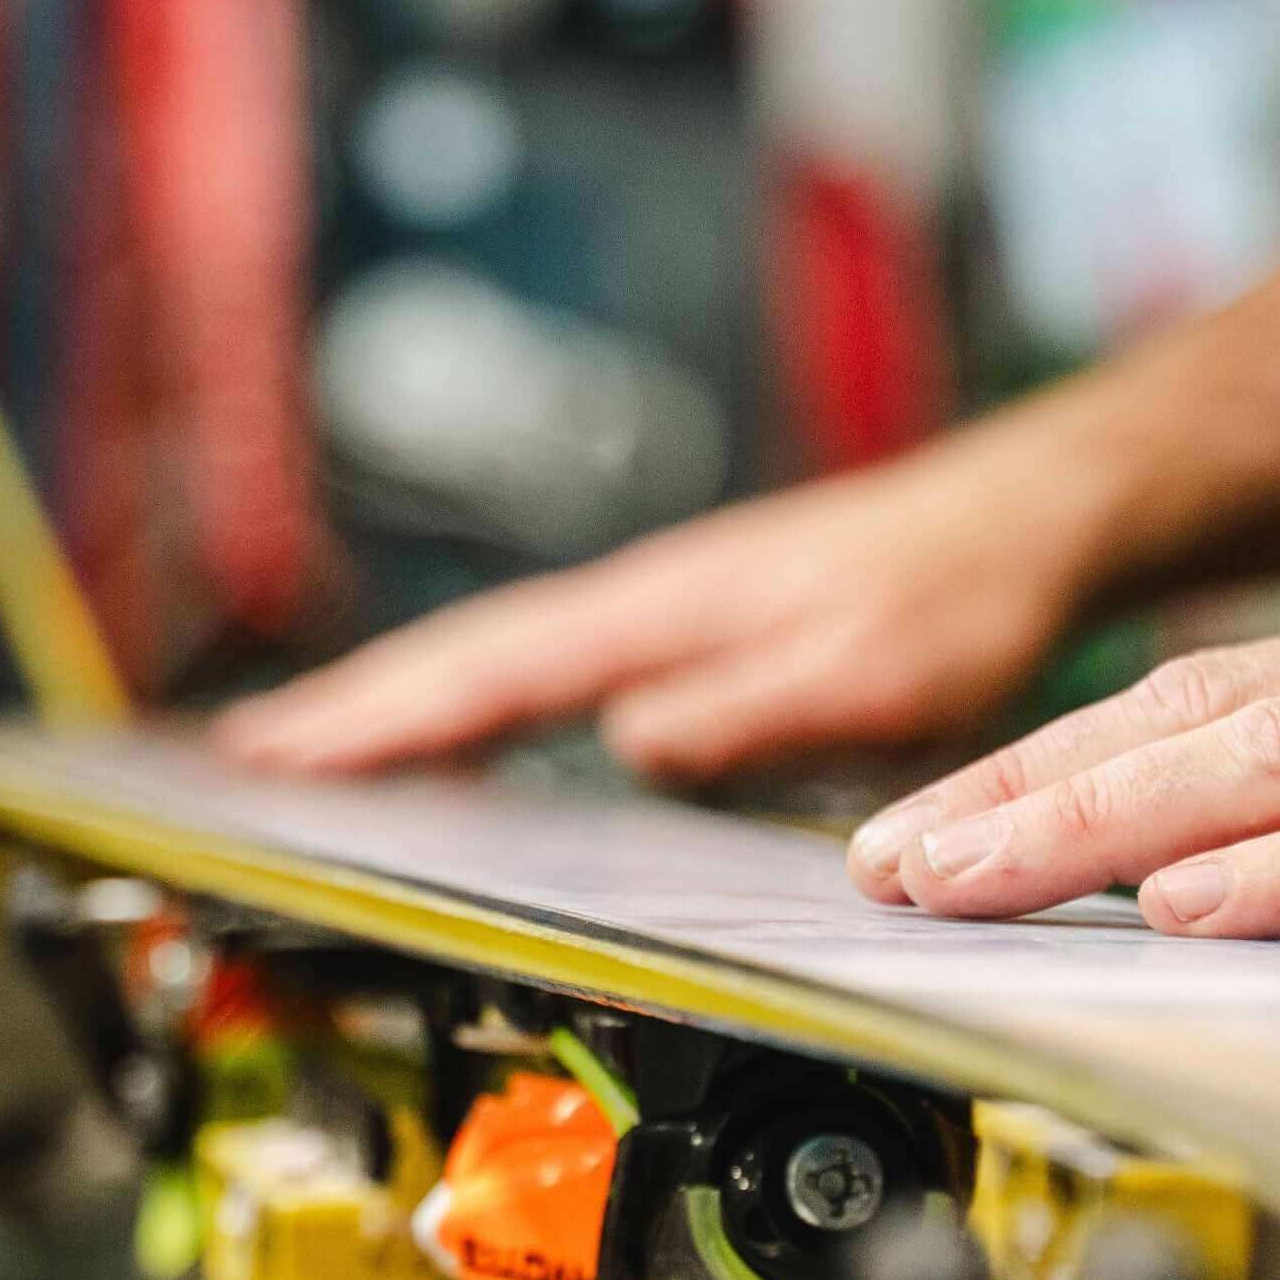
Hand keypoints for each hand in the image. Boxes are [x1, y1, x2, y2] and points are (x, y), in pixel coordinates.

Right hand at [215, 437, 1103, 782]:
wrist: (1042, 517)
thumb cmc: (966, 591)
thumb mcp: (872, 674)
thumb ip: (748, 710)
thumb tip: (626, 741)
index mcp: (664, 610)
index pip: (487, 671)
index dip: (376, 720)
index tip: (272, 758)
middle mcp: (650, 602)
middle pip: (466, 660)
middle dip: (349, 711)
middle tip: (238, 762)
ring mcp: (674, 611)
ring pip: (504, 662)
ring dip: (405, 706)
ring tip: (314, 755)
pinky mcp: (708, 630)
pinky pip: (558, 672)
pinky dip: (486, 705)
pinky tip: (476, 742)